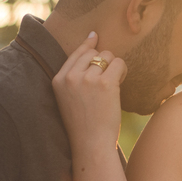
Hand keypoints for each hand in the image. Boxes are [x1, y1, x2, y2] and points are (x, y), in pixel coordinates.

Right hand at [52, 32, 127, 154]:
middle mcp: (71, 77)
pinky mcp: (105, 84)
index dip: (87, 45)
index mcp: (58, 80)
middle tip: (108, 81)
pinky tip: (120, 84)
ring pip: (107, 57)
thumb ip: (74, 77)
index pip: (75, 54)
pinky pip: (119, 64)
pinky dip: (123, 71)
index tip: (95, 36)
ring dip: (114, 68)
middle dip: (104, 62)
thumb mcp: (68, 99)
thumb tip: (91, 46)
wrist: (90, 144)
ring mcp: (87, 79)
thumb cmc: (83, 124)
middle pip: (94, 53)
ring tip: (113, 86)